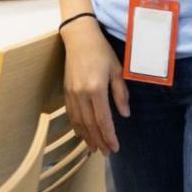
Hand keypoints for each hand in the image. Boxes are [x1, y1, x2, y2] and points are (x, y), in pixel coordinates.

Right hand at [60, 18, 129, 154]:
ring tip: (95, 149)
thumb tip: (124, 114)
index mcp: (96, 89)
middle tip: (107, 153)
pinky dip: (77, 127)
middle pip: (90, 125)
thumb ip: (120, 93)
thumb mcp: (117, 70)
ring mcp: (71, 94)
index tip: (115, 147)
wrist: (79, 39)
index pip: (103, 120)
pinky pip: (71, 115)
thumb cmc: (102, 52)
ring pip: (79, 123)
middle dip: (99, 141)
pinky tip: (82, 134)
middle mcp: (81, 95)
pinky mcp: (66, 92)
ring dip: (87, 137)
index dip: (109, 136)